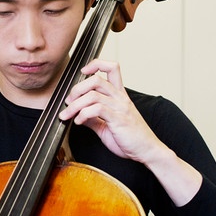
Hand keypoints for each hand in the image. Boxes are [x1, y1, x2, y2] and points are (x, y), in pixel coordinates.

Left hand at [58, 59, 201, 205]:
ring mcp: (120, 108)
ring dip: (75, 104)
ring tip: (68, 114)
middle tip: (68, 101)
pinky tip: (78, 122)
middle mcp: (120, 98)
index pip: (112, 68)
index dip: (96, 64)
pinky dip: (82, 114)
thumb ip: (93, 118)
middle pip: (96, 79)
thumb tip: (78, 114)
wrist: (147, 151)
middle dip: (77, 88)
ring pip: (93, 95)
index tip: (83, 72)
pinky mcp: (118, 119)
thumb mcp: (107, 126)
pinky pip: (97, 109)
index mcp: (119, 96)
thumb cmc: (131, 139)